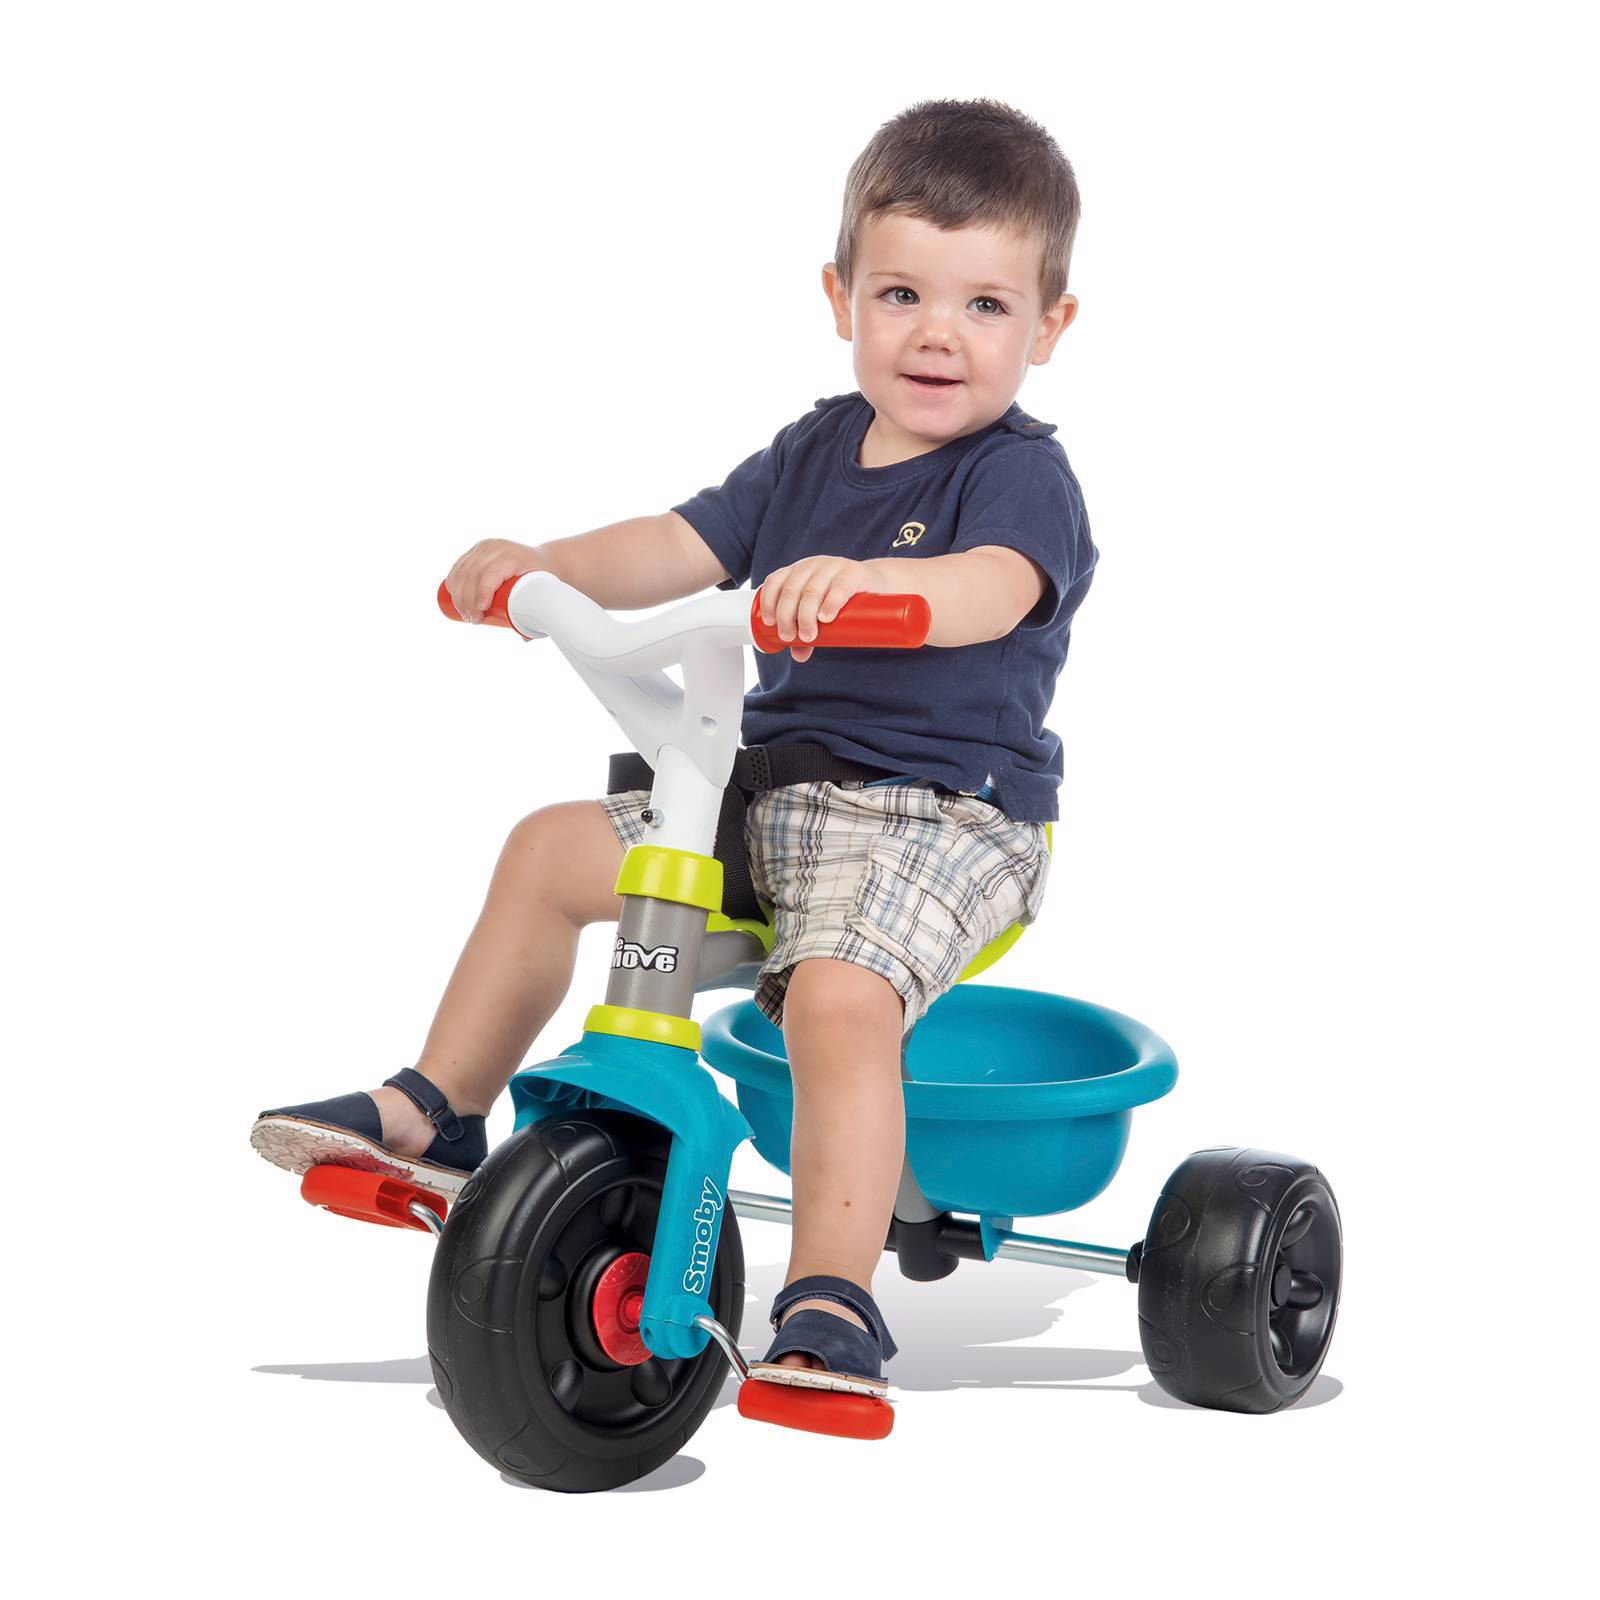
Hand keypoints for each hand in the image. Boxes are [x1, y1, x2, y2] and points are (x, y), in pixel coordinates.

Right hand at [445, 539, 546, 623]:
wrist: (543, 560)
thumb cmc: (544, 580)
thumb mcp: (545, 592)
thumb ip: (538, 616)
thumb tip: (524, 638)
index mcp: (513, 556)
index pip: (491, 574)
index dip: (482, 592)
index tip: (481, 611)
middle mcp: (497, 548)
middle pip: (473, 574)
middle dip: (467, 601)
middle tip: (474, 620)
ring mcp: (485, 547)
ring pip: (463, 571)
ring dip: (459, 596)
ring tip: (466, 615)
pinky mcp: (477, 550)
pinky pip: (459, 566)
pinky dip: (454, 582)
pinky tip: (453, 596)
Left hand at [758, 556, 885, 661]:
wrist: (875, 584)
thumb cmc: (841, 599)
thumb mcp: (820, 614)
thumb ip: (807, 632)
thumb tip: (798, 656)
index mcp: (798, 572)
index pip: (775, 581)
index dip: (769, 602)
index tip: (769, 624)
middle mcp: (812, 565)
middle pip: (792, 590)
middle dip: (786, 616)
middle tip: (789, 637)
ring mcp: (833, 566)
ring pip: (812, 590)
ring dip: (806, 615)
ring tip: (808, 636)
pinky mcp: (854, 573)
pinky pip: (839, 586)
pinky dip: (830, 603)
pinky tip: (825, 617)